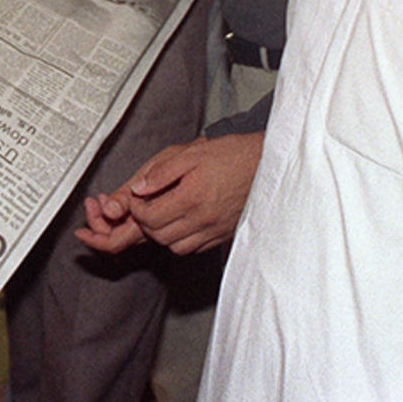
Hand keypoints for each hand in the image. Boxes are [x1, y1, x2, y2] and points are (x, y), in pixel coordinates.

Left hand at [75, 132, 263, 255]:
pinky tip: (180, 222)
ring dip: (161, 233)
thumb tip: (138, 189)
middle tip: (143, 206)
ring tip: (161, 214)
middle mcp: (202, 220)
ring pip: (173, 247)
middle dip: (144, 223)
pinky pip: (193, 248)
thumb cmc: (232, 155)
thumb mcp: (191, 153)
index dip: (136, 209)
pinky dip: (180, 239)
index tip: (137, 198)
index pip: (149, 218)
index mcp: (191, 198)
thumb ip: (161, 172)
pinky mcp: (223, 236)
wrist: (267, 164)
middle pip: (158, 236)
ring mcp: (214, 231)